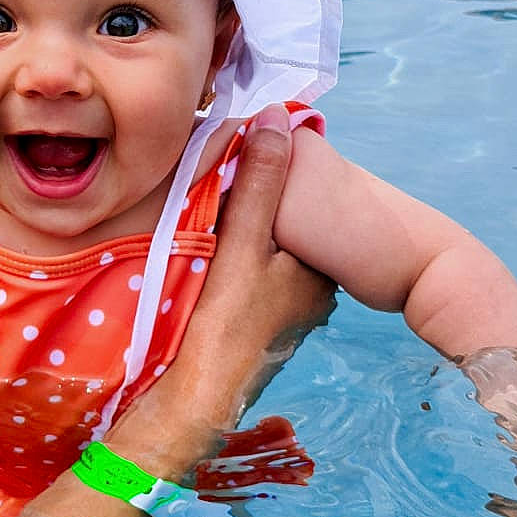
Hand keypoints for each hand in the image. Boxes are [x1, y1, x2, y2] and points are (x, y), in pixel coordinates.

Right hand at [111, 107, 333, 476]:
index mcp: (321, 267)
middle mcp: (312, 291)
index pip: (307, 201)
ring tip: (206, 206)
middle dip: (256, 199)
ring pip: (264, 250)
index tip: (243, 149)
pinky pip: (248, 274)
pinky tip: (205, 250)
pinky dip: (230, 257)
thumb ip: (262, 179)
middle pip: (284, 225)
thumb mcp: (244, 241)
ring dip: (240, 228)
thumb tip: (275, 115)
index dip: (276, 171)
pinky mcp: (256, 326)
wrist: (195, 400)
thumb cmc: (224, 323)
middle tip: (219, 176)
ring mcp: (284, 313)